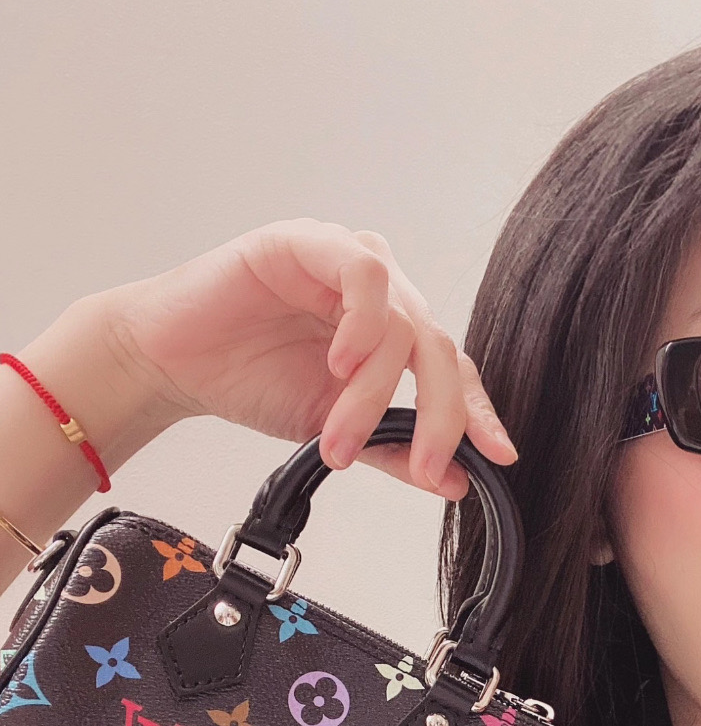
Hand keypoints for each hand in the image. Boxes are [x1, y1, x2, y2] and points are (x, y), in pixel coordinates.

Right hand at [99, 218, 515, 499]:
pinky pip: (364, 273)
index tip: (501, 458)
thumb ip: (394, 451)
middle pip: (441, 350)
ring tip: (340, 440)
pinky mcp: (308, 240)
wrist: (174, 362)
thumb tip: (456, 484)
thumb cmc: (253, 382)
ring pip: (402, 324)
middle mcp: (382, 294)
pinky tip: (339, 365)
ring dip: (376, 394)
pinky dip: (362, 325)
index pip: (455, 371)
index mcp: (395, 332)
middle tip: (422, 469)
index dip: (480, 414)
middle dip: (439, 419)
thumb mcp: (337, 432)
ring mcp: (348, 261)